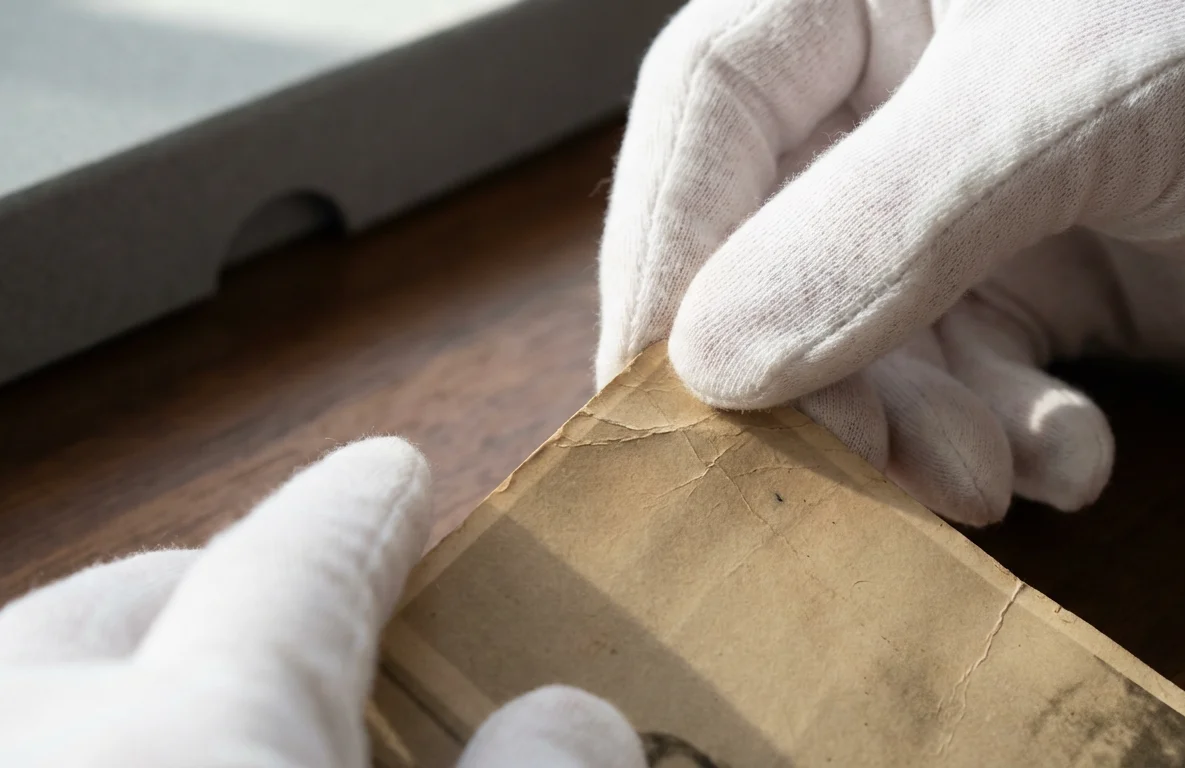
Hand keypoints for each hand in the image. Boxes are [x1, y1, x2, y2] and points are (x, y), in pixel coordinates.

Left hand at [0, 438, 645, 767]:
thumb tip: (574, 717)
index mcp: (192, 744)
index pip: (303, 564)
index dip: (364, 516)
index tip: (392, 477)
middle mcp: (34, 747)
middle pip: (125, 601)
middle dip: (213, 595)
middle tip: (293, 636)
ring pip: (33, 678)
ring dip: (115, 688)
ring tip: (192, 727)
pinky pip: (18, 743)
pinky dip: (71, 748)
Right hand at [598, 0, 1184, 524]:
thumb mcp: (1075, 103)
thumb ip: (885, 221)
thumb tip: (710, 357)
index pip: (713, 106)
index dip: (667, 245)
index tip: (655, 384)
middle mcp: (903, 86)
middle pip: (775, 243)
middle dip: (821, 372)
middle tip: (870, 465)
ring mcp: (968, 190)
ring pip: (867, 335)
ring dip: (921, 427)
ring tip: (989, 477)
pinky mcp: (1037, 276)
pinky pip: (965, 378)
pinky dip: (1005, 438)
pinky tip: (1074, 456)